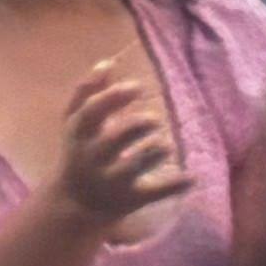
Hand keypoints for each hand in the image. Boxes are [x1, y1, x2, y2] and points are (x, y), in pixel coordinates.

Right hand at [41, 56, 192, 235]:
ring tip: (165, 145)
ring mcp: (110, 181)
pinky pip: (153, 194)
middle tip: (154, 119)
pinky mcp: (130, 199)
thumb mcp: (74, 124)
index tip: (137, 87)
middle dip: (133, 128)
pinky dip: (173, 186)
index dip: (112, 99)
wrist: (73, 204)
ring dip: (150, 155)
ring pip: (130, 169)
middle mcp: (91, 158)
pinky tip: (193, 177)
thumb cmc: (78, 153)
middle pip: (109, 142)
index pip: (89, 114)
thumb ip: (87, 93)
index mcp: (79, 136)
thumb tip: (108, 62)